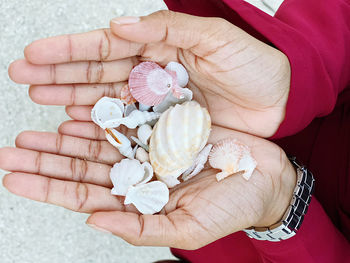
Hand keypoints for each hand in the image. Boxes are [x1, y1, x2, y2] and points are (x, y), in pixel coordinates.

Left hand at [0, 124, 295, 248]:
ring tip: (33, 133)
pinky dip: (101, 118)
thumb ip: (140, 228)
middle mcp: (139, 175)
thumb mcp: (187, 229)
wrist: (263, 177)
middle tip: (13, 151)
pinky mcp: (164, 128)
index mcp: (141, 202)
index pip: (86, 196)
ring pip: (97, 143)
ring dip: (65, 138)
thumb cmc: (231, 208)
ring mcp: (150, 149)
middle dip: (47, 160)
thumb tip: (95, 221)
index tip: (17, 178)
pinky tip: (77, 114)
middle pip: (83, 167)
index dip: (50, 187)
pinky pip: (125, 121)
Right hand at [9, 11, 289, 136]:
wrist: (280, 101)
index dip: (70, 50)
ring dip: (71, 102)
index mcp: (161, 49)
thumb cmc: (255, 67)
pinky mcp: (167, 129)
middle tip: (22, 78)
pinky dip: (101, 127)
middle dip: (59, 75)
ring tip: (39, 103)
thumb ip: (170, 29)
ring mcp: (157, 105)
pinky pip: (128, 129)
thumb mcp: (218, 38)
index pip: (107, 46)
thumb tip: (121, 24)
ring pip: (106, 102)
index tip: (35, 54)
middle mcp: (153, 77)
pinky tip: (76, 126)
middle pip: (98, 74)